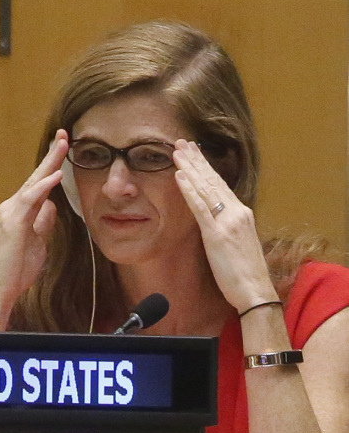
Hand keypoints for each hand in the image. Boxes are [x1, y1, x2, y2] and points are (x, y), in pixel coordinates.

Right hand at [0, 130, 68, 329]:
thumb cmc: (16, 268)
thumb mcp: (37, 242)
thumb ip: (42, 222)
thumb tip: (51, 205)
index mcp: (18, 211)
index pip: (37, 184)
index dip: (50, 165)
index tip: (63, 147)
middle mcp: (11, 207)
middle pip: (34, 177)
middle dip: (50, 156)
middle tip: (64, 134)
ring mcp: (10, 214)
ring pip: (32, 184)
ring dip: (48, 164)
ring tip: (62, 146)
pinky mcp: (13, 224)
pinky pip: (29, 200)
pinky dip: (42, 186)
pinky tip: (55, 176)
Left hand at [172, 140, 276, 310]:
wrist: (255, 291)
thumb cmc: (244, 273)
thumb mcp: (235, 243)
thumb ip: (224, 226)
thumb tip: (211, 218)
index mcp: (241, 214)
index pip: (220, 185)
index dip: (205, 167)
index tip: (194, 152)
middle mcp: (237, 212)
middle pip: (212, 181)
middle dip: (196, 160)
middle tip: (181, 142)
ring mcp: (227, 222)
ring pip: (205, 189)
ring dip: (189, 168)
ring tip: (177, 151)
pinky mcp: (217, 234)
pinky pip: (200, 208)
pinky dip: (189, 190)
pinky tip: (179, 176)